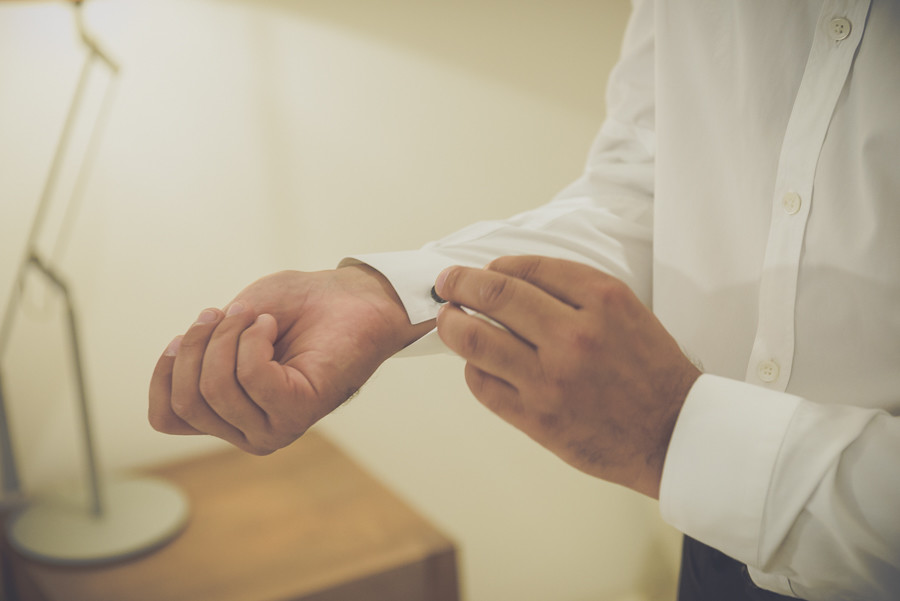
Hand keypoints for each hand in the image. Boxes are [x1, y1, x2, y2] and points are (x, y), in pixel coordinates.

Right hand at [148, 265, 431, 454]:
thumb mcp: (228, 324)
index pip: (166, 417)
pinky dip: (253, 340)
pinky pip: (251, 376)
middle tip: (230, 312)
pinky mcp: (299, 412)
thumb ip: (199, 353)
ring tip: (256, 315)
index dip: (163, 372)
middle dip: (197, 345)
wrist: (351, 298)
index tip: (182, 334)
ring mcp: (274, 428)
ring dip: (227, 336)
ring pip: (215, 388)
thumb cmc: (295, 308)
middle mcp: (248, 431)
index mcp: (228, 416)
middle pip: (187, 400)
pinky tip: (272, 326)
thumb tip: (175, 366)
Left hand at [433, 256, 700, 497]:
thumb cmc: (649, 370)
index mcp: (603, 300)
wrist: (673, 433)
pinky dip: (472, 368)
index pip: (528, 268)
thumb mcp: (627, 311)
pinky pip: (482, 385)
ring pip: (476, 339)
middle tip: (446, 283)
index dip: (493, 267)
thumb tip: (507, 279)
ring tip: (448, 319)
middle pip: (495, 295)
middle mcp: (575, 335)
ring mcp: (552, 378)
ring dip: (452, 323)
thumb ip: (573, 291)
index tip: (481, 271)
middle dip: (459, 283)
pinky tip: (478, 363)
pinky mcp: (537, 418)